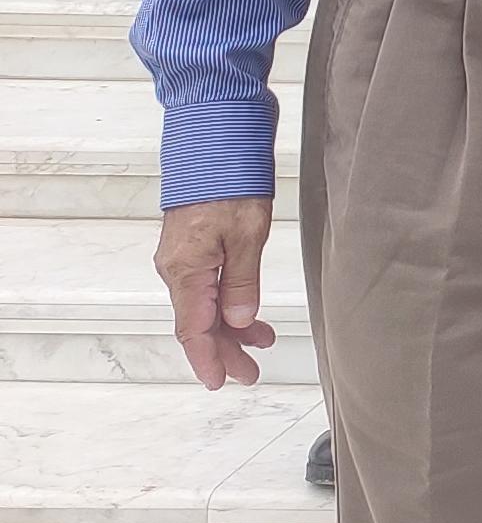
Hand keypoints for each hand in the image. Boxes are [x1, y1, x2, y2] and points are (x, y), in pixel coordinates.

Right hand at [156, 196, 275, 389]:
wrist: (214, 140)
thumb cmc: (229, 180)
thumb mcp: (248, 234)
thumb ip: (243, 281)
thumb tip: (240, 321)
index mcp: (186, 270)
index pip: (194, 330)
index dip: (208, 359)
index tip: (220, 382)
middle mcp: (177, 269)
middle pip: (198, 324)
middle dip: (224, 352)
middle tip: (250, 373)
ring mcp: (182, 259)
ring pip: (204, 308)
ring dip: (230, 330)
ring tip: (262, 345)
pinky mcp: (191, 248)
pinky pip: (206, 289)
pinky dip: (227, 305)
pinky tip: (248, 315)